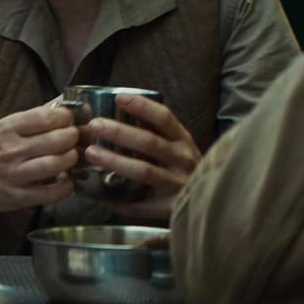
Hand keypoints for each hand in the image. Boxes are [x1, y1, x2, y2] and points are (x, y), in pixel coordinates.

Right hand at [0, 104, 81, 213]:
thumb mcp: (2, 127)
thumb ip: (30, 120)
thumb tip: (61, 107)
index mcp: (7, 128)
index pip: (46, 117)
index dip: (65, 117)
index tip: (68, 119)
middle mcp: (11, 150)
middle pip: (57, 140)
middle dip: (72, 137)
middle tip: (74, 138)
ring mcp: (14, 175)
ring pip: (55, 164)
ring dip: (71, 159)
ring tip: (71, 157)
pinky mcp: (18, 197)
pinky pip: (51, 192)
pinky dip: (66, 186)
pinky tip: (67, 180)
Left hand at [82, 94, 200, 222]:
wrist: (211, 198)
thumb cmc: (183, 167)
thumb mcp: (177, 145)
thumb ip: (154, 131)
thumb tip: (115, 113)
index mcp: (183, 140)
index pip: (164, 118)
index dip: (142, 107)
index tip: (119, 98)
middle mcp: (183, 159)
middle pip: (149, 142)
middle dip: (120, 132)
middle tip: (94, 126)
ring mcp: (179, 183)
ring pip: (144, 170)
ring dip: (116, 161)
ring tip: (91, 153)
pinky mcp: (172, 206)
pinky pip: (143, 205)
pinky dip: (122, 201)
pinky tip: (103, 197)